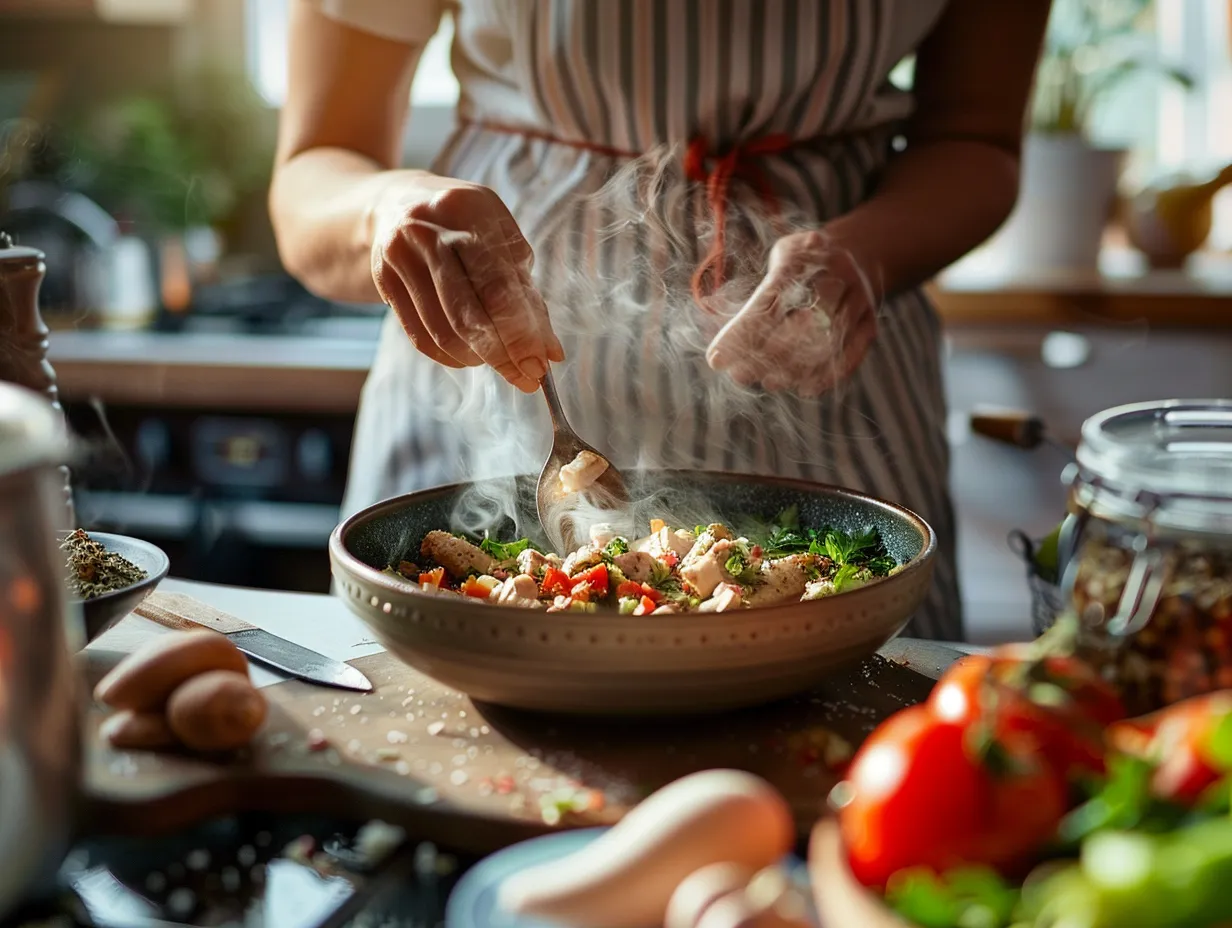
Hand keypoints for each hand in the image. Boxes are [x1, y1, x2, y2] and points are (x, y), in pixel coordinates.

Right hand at [371, 173, 564, 392]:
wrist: (396, 204)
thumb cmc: (466, 228)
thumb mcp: (502, 241)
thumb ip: (527, 293)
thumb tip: (550, 351)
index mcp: (469, 210)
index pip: (499, 287)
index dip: (521, 333)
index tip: (541, 365)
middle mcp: (428, 230)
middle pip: (467, 313)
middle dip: (502, 354)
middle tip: (526, 378)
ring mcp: (400, 254)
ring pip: (443, 330)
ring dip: (477, 358)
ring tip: (499, 363)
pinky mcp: (383, 278)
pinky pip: (419, 336)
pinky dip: (450, 357)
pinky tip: (469, 357)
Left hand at [705, 231, 876, 397]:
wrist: (863, 249)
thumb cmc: (806, 260)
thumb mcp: (779, 257)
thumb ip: (751, 288)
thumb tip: (710, 310)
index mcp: (804, 257)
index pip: (768, 303)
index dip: (742, 334)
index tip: (717, 359)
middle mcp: (835, 277)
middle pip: (800, 325)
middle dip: (765, 355)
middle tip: (740, 375)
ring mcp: (857, 301)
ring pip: (825, 343)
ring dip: (794, 369)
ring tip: (768, 382)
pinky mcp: (869, 323)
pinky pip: (851, 354)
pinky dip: (828, 375)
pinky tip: (805, 388)